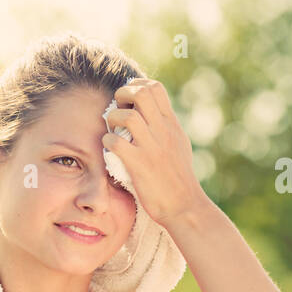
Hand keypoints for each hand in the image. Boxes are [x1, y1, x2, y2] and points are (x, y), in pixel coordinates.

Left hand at [102, 78, 205, 227]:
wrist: (184, 205)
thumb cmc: (178, 177)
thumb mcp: (178, 144)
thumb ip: (165, 127)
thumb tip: (154, 113)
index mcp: (171, 124)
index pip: (155, 88)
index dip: (135, 86)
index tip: (126, 99)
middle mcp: (162, 131)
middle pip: (142, 93)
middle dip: (122, 95)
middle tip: (116, 109)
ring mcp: (151, 147)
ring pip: (127, 116)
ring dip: (112, 120)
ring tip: (112, 131)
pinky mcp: (140, 165)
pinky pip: (116, 143)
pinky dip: (107, 142)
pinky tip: (110, 150)